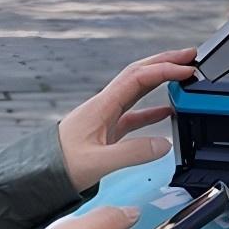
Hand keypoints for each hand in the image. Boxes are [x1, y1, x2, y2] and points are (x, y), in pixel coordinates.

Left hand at [59, 49, 196, 191]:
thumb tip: (164, 144)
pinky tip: (168, 110)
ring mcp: (106, 116)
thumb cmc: (60, 164)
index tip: (186, 68)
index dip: (163, 69)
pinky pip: (135, 112)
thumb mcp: (98, 161)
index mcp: (102, 105)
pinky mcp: (107, 130)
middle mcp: (104, 105)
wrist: (39, 173)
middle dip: (164, 61)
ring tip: (182, 74)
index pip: (137, 77)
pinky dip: (154, 108)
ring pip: (137, 89)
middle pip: (138, 73)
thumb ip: (131, 153)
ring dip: (160, 79)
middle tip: (189, 55)